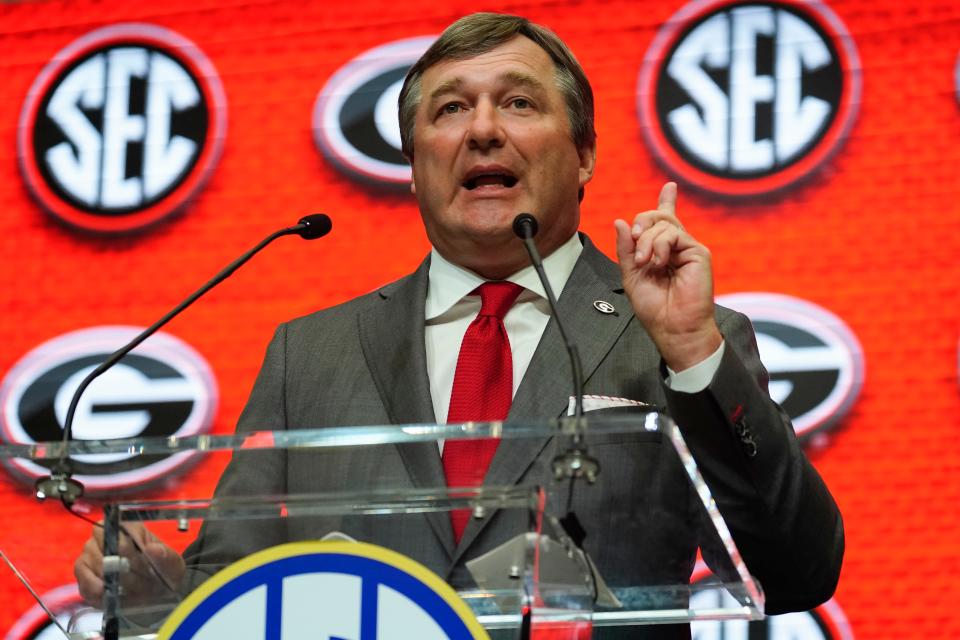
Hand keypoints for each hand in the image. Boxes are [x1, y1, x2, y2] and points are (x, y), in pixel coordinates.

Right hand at [74, 522, 184, 606]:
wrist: (157, 594)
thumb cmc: (163, 572)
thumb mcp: (172, 566)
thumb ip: (166, 557)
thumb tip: (152, 549)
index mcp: (127, 528)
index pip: (113, 529)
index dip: (123, 548)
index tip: (137, 564)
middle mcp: (104, 538)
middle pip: (97, 548)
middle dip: (117, 569)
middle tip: (137, 582)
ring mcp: (90, 557)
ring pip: (88, 566)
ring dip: (109, 582)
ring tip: (130, 590)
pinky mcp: (84, 578)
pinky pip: (83, 584)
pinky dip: (97, 593)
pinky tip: (112, 596)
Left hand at [614, 182, 721, 371]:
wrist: (673, 328)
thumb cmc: (654, 308)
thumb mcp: (630, 275)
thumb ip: (626, 249)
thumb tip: (620, 222)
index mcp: (661, 252)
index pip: (665, 220)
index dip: (667, 201)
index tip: (670, 186)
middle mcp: (676, 247)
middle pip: (658, 216)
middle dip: (642, 224)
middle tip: (635, 242)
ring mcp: (688, 248)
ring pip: (663, 224)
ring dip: (647, 242)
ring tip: (646, 263)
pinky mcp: (698, 253)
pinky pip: (674, 234)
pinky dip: (660, 246)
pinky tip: (659, 263)